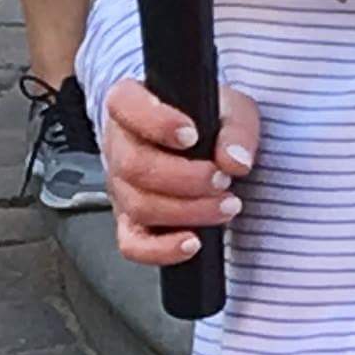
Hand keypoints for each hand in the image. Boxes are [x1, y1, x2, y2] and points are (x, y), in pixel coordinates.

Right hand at [104, 77, 260, 270]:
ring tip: (225, 206)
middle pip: (135, 167)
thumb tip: (235, 161)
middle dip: (185, 179)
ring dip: (188, 211)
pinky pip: (134, 245)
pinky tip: (193, 242)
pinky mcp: (130, 223)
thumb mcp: (231, 110)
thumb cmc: (208, 122)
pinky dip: (163, 249)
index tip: (191, 135)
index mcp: (131, 107)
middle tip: (222, 180)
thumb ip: (236, 130)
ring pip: (139, 206)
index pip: (125, 106)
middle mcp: (119, 147)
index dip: (156, 122)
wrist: (203, 147)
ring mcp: (120, 188)